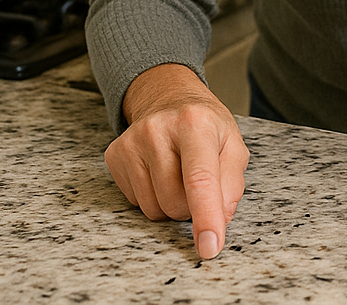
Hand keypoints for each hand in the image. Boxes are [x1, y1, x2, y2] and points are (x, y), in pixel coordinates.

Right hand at [104, 63, 249, 258]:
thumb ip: (232, 183)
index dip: (206, 217)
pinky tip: (159, 172)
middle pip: (175, 202)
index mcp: (196, 123)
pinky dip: (153, 198)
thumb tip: (220, 219)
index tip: (209, 247)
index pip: (200, 179)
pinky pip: (136, 203)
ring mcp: (132, 142)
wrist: (169, 98)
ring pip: (154, 209)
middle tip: (196, 182)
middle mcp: (158, 130)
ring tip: (177, 174)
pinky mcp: (114, 155)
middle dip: (191, 206)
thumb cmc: (205, 126)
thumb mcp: (232, 145)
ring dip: (171, 204)